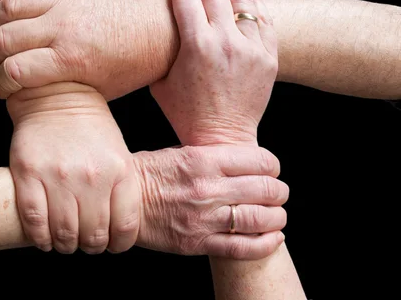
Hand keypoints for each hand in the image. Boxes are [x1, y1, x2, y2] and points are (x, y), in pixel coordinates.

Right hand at [0, 0, 177, 99]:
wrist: (161, 31)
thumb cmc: (131, 67)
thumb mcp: (98, 90)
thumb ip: (60, 87)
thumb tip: (26, 87)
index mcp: (71, 60)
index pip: (13, 71)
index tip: (2, 89)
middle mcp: (64, 27)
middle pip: (3, 39)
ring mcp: (66, 1)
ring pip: (8, 6)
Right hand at [8, 83, 138, 253]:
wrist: (58, 96)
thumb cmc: (91, 129)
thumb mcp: (119, 153)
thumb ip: (120, 189)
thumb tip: (115, 232)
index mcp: (120, 170)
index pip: (125, 227)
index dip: (118, 244)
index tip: (111, 244)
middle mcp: (91, 176)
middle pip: (94, 235)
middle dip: (91, 246)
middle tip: (85, 242)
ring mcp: (59, 175)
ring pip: (64, 234)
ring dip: (66, 245)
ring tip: (65, 241)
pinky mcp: (29, 173)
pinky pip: (34, 221)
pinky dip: (40, 238)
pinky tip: (44, 239)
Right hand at [133, 144, 287, 258]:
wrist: (121, 202)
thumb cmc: (150, 173)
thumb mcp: (181, 152)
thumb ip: (214, 155)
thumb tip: (249, 161)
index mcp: (203, 160)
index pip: (261, 161)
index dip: (273, 166)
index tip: (271, 170)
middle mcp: (207, 188)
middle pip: (266, 190)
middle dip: (278, 191)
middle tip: (277, 192)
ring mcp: (204, 218)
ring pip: (260, 219)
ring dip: (277, 216)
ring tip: (276, 214)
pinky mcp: (199, 242)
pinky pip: (244, 247)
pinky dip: (266, 243)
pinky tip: (274, 237)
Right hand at [150, 0, 277, 145]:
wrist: (221, 138)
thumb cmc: (184, 113)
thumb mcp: (160, 83)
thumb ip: (160, 52)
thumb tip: (156, 30)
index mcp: (197, 46)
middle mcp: (226, 43)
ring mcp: (251, 50)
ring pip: (243, 2)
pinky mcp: (268, 58)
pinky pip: (264, 20)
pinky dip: (253, 6)